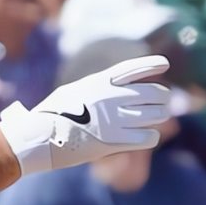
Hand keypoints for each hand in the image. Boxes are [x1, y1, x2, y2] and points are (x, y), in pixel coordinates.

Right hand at [0, 55, 171, 174]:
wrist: (41, 136)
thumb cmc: (53, 113)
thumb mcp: (73, 91)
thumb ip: (95, 89)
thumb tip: (112, 90)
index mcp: (99, 81)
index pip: (132, 69)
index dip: (150, 64)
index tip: (165, 64)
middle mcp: (110, 97)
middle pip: (151, 93)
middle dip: (162, 97)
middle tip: (165, 101)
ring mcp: (114, 118)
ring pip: (154, 115)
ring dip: (160, 116)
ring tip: (160, 117)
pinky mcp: (114, 140)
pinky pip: (146, 137)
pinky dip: (151, 136)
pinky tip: (150, 136)